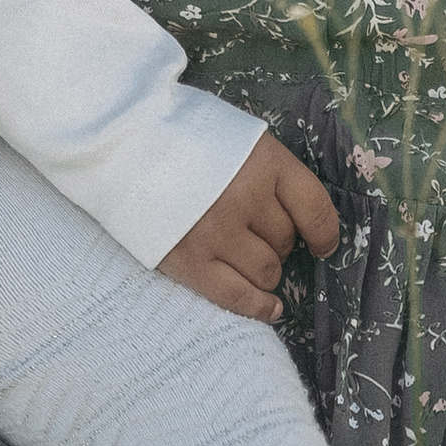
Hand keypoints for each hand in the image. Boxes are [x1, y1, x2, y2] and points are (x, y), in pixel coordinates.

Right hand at [158, 134, 340, 322]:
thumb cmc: (183, 136)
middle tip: (254, 231)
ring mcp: (217, 233)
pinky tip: (270, 309)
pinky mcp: (190, 261)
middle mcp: (246, 199)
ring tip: (246, 255)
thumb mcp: (237, 138)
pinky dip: (258, 307)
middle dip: (278, 242)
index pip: (315, 209)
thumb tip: (298, 217)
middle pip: (285, 241)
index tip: (323, 244)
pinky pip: (237, 297)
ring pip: (267, 272)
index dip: (325, 233)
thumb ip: (268, 171)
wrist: (121, 142)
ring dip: (264, 269)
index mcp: (264, 162)